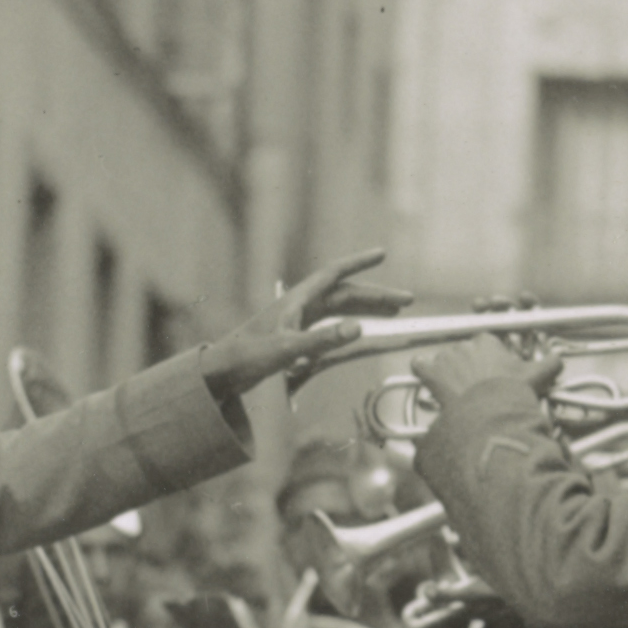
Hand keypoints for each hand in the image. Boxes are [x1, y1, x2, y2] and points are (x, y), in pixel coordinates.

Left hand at [202, 247, 412, 399]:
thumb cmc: (248, 357)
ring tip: (394, 314)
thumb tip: (358, 328)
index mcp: (298, 300)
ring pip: (340, 310)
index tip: (382, 254)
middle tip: (406, 301)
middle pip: (344, 294)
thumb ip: (323, 340)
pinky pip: (331, 326)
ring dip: (366, 310)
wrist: (221, 373)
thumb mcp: (288, 349)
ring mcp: (298, 322)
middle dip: (375, 296)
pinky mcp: (296, 338)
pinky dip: (350, 326)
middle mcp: (300, 306)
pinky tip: (360, 332)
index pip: (334, 274)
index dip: (359, 264)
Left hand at [414, 333, 553, 414]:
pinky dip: (422, 370)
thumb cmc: (511, 393)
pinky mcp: (430, 372)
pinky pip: (420, 365)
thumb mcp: (536, 377)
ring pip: (444, 360)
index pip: (485, 343)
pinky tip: (427, 379)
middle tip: (476, 385)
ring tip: (457, 390)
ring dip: (448, 372)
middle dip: (468, 366)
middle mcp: (465, 344)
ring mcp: (446, 357)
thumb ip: (550, 364)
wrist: (490, 413)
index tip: (491, 371)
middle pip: (464, 352)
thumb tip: (559, 360)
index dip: (488, 358)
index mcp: (488, 340)